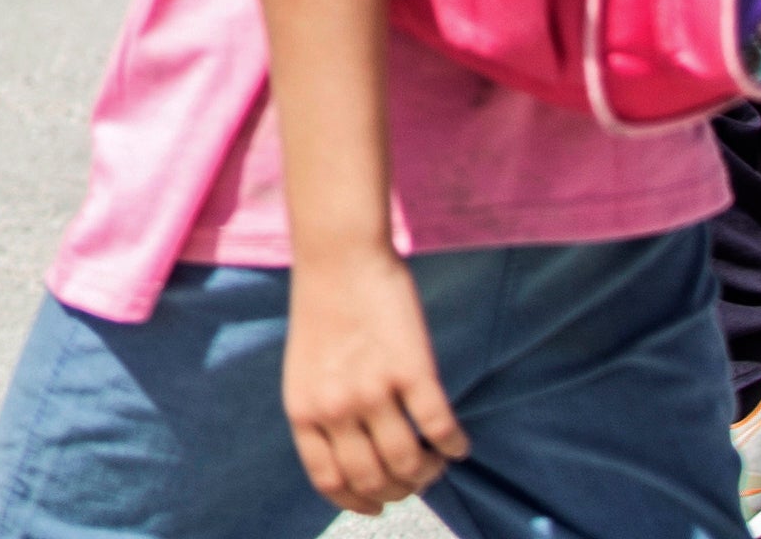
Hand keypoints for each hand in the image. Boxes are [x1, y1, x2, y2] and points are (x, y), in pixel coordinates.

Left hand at [280, 243, 465, 514]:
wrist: (339, 256)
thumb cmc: (323, 312)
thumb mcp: (305, 371)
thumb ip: (323, 416)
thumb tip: (356, 464)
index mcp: (303, 409)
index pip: (330, 482)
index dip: (358, 502)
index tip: (378, 505)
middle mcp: (334, 407)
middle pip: (374, 481)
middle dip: (400, 490)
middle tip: (415, 476)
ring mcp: (373, 390)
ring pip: (409, 465)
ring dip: (429, 473)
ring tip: (435, 460)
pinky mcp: (412, 371)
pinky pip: (441, 431)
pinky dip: (455, 447)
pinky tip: (457, 443)